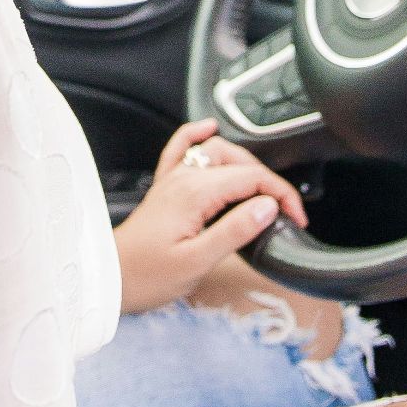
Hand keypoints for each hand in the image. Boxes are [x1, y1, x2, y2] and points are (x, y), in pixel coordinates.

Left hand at [113, 119, 309, 313]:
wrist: (110, 278)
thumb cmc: (149, 275)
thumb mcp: (198, 261)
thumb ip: (235, 230)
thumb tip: (267, 206)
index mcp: (195, 193)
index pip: (252, 178)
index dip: (282, 195)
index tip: (297, 217)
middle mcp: (184, 178)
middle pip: (240, 162)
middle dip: (270, 181)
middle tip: (287, 210)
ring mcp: (174, 179)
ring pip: (218, 150)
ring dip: (246, 162)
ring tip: (264, 189)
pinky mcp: (165, 186)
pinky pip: (181, 148)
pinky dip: (197, 135)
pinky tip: (208, 128)